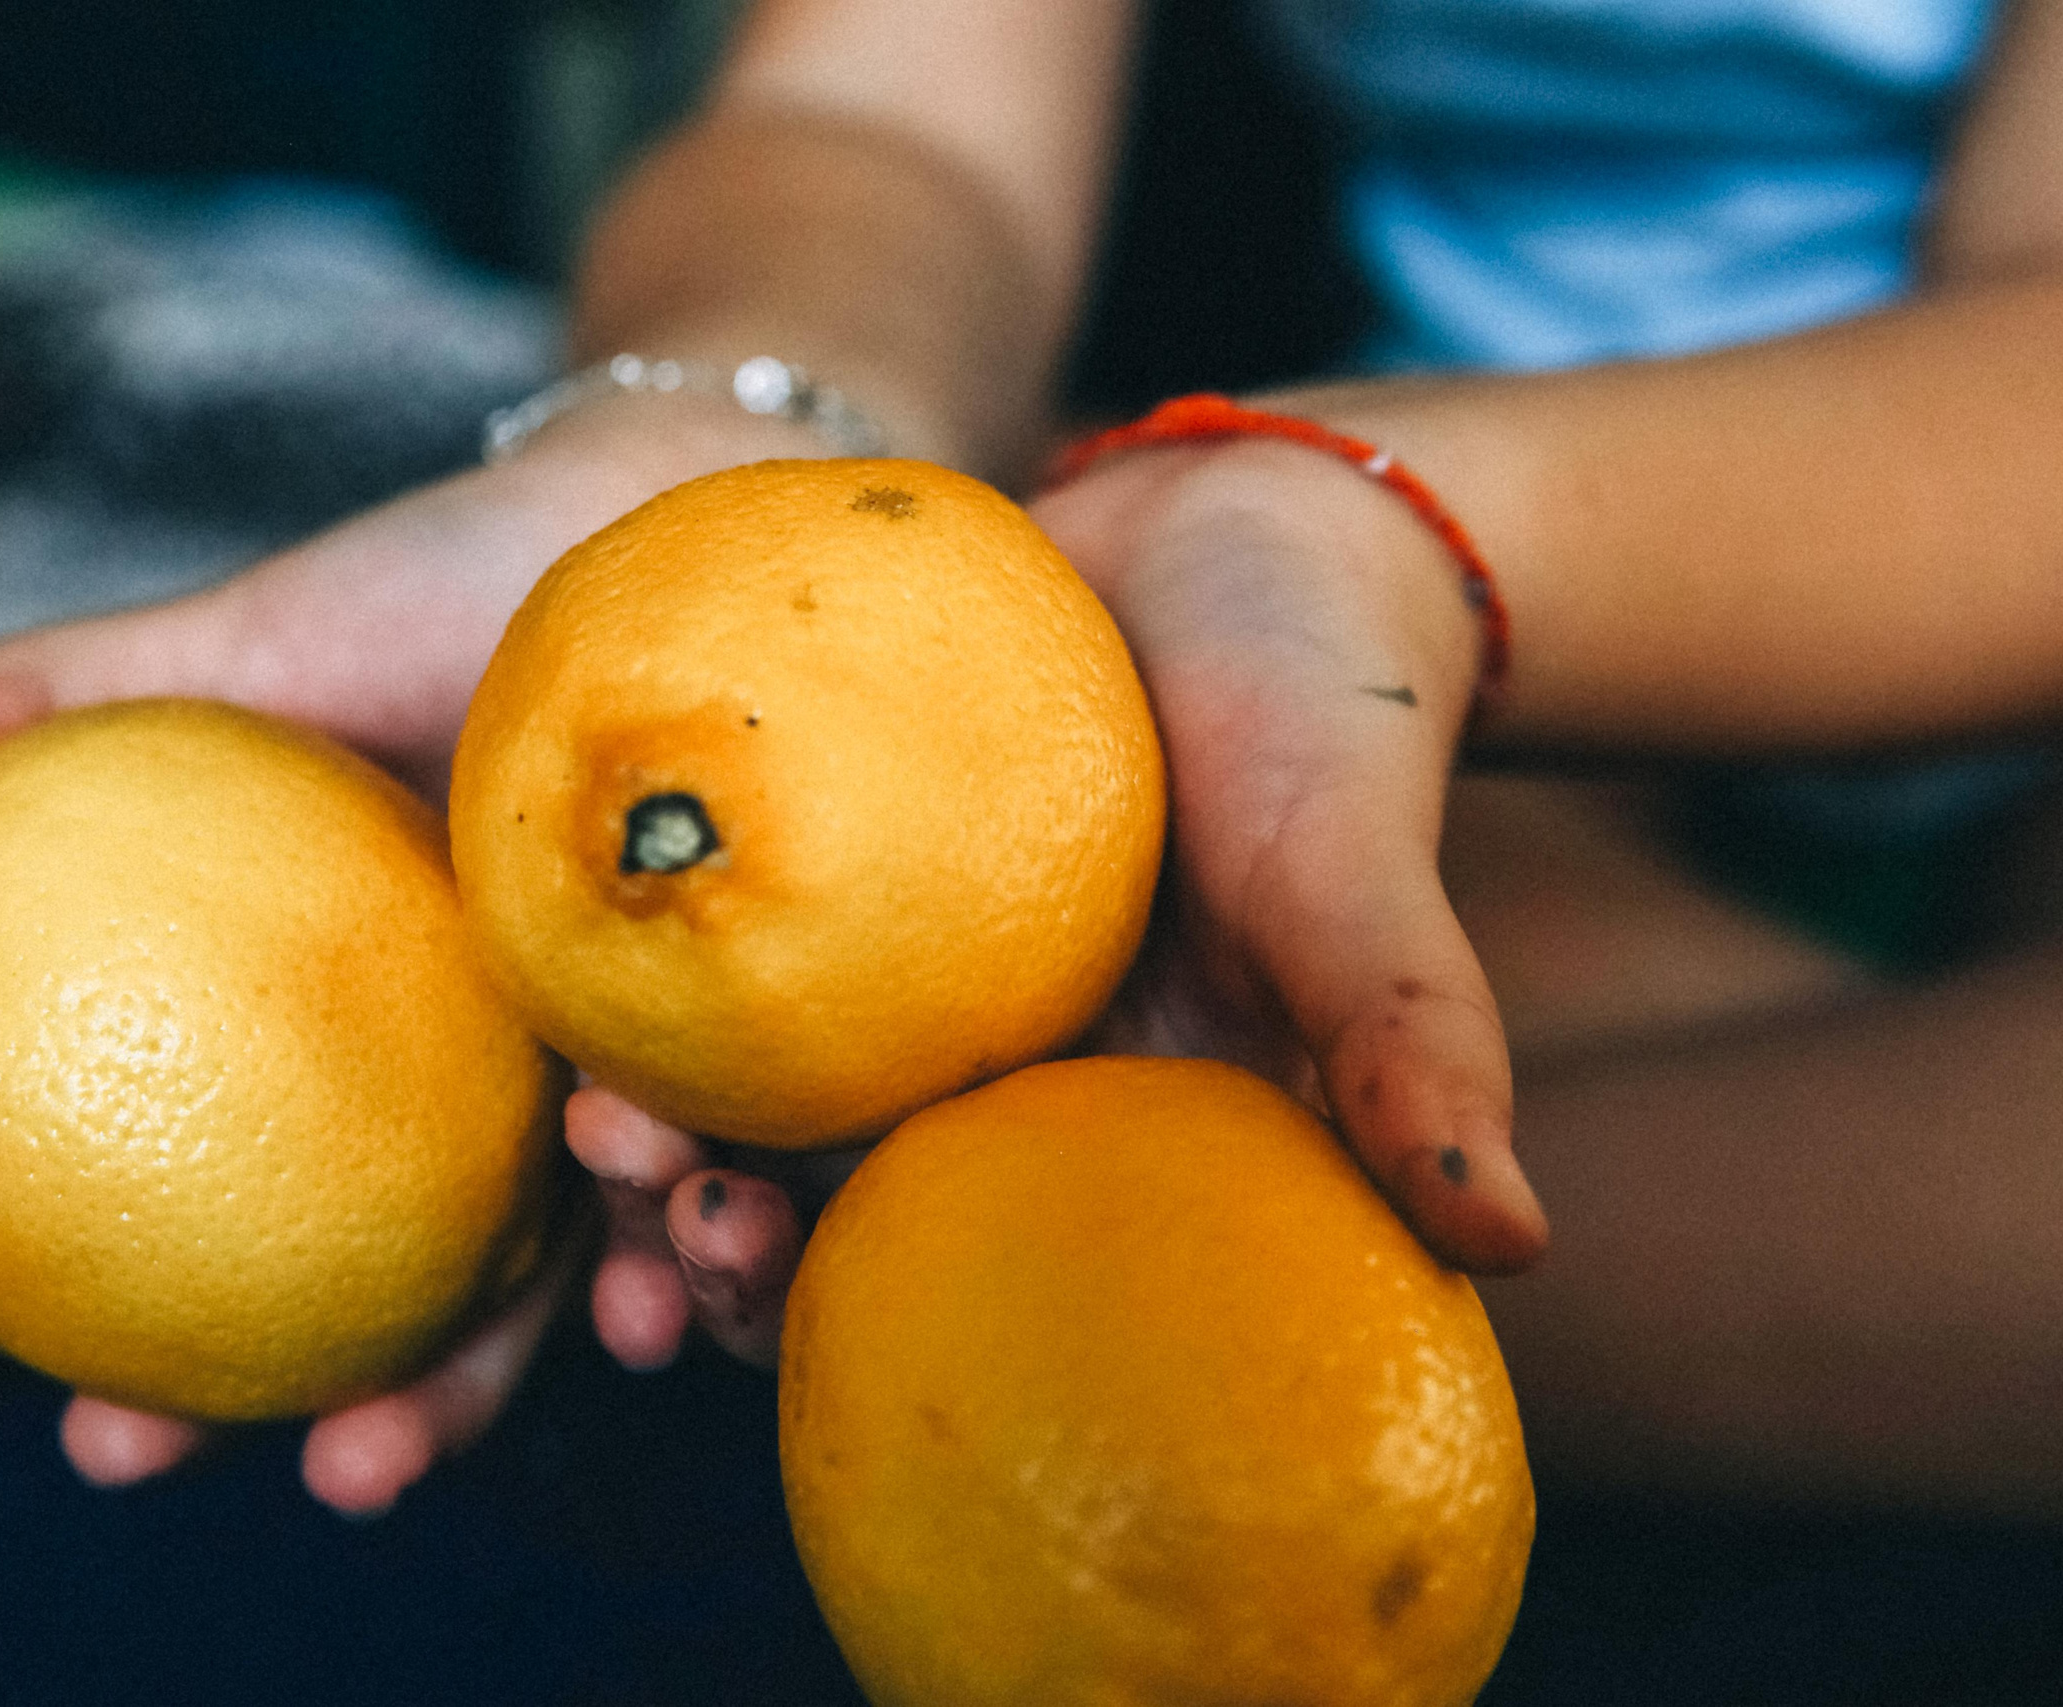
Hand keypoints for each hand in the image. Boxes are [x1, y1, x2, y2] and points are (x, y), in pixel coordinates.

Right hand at [0, 404, 827, 1509]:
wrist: (658, 513)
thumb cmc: (440, 586)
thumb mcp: (249, 649)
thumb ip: (53, 710)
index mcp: (344, 1046)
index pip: (205, 1215)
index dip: (98, 1318)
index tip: (5, 1361)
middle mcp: (482, 1097)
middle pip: (411, 1309)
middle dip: (377, 1421)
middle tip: (325, 1478)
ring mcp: (620, 1086)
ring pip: (594, 1279)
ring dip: (579, 1345)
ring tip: (584, 1342)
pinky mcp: (762, 1056)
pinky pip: (749, 1182)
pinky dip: (725, 1239)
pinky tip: (702, 1245)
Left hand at [566, 428, 1549, 1380]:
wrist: (1243, 526)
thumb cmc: (1329, 709)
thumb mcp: (1359, 879)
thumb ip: (1413, 1045)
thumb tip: (1511, 1246)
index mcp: (1100, 1136)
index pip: (967, 1281)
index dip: (847, 1324)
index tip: (748, 1309)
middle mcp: (984, 1078)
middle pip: (824, 1202)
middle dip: (713, 1242)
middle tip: (651, 1211)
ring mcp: (898, 970)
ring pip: (744, 1082)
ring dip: (653, 1124)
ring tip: (586, 1117)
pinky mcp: (833, 861)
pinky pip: (716, 930)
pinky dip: (641, 971)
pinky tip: (551, 965)